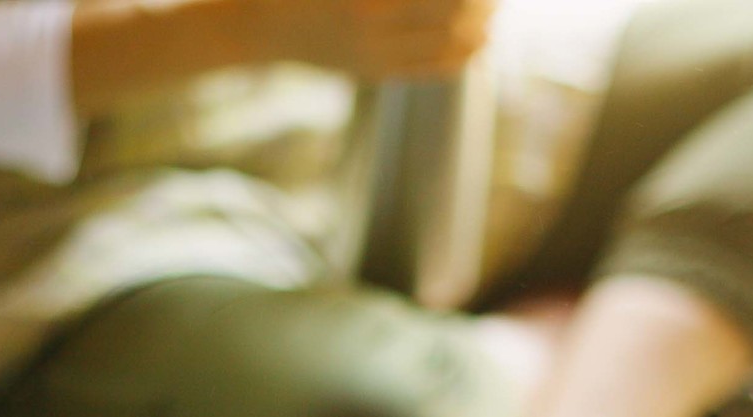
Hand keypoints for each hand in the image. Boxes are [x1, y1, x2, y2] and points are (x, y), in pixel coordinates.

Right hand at [272, 0, 494, 80]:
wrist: (261, 23)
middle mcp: (376, 29)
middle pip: (457, 17)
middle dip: (484, 1)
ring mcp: (377, 57)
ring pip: (451, 48)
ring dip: (481, 28)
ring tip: (491, 12)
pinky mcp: (377, 73)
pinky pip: (433, 71)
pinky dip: (463, 56)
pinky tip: (477, 39)